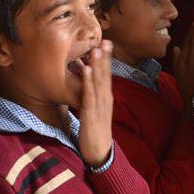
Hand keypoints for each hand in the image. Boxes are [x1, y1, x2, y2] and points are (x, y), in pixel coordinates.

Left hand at [77, 41, 114, 167]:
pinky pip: (89, 94)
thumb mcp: (95, 111)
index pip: (107, 75)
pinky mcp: (91, 114)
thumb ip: (93, 97)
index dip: (107, 59)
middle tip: (106, 41)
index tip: (106, 43)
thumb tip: (87, 84)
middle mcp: (105, 99)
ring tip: (96, 50)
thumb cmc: (95, 131)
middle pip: (106, 75)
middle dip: (105, 58)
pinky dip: (88, 81)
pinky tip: (86, 69)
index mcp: (106, 98)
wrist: (99, 153)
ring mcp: (99, 106)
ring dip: (98, 65)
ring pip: (99, 82)